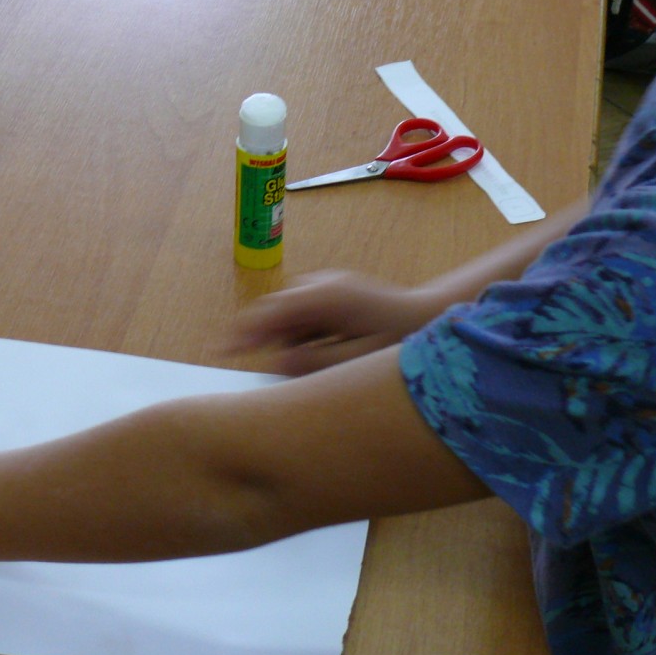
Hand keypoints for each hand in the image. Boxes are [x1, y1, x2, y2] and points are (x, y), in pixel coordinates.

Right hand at [228, 269, 446, 374]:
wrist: (435, 319)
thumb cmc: (401, 344)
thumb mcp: (355, 362)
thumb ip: (311, 363)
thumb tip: (275, 361)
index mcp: (325, 296)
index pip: (269, 313)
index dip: (242, 333)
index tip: (220, 351)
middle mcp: (323, 283)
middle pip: (278, 313)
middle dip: (274, 341)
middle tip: (285, 371)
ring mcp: (331, 284)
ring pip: (293, 316)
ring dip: (295, 339)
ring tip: (325, 361)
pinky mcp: (338, 291)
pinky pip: (309, 314)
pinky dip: (310, 333)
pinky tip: (334, 350)